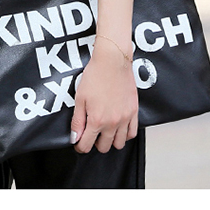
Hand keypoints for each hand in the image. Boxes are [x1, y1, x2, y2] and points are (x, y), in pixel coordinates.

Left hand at [70, 37, 137, 152]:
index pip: (86, 145)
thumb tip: (75, 138)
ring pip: (119, 144)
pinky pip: (132, 133)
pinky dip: (125, 134)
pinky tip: (118, 127)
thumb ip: (77, 121)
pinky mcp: (134, 112)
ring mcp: (125, 118)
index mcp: (97, 120)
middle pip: (104, 147)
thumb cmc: (95, 75)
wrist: (112, 61)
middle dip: (95, 143)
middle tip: (91, 133)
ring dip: (110, 140)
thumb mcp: (80, 98)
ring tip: (104, 130)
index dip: (79, 146)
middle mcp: (112, 123)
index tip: (78, 142)